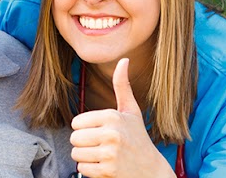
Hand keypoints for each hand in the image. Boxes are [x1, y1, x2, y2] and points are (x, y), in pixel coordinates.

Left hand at [70, 59, 172, 177]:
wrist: (151, 170)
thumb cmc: (138, 138)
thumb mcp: (131, 111)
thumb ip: (122, 85)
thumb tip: (124, 59)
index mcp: (112, 116)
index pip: (76, 123)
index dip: (84, 129)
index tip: (100, 132)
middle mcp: (111, 134)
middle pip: (74, 139)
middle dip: (83, 144)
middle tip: (101, 146)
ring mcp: (110, 154)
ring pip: (76, 155)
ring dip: (86, 158)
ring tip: (103, 156)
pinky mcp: (107, 171)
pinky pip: (82, 170)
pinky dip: (90, 171)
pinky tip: (105, 166)